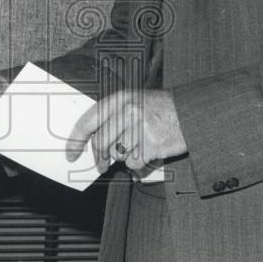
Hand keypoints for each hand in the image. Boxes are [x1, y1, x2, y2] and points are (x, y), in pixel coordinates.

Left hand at [65, 89, 185, 173]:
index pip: (89, 119)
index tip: (70, 153)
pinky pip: (134, 163)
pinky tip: (149, 152)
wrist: (191, 113)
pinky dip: (139, 164)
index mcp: (121, 98)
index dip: (76, 139)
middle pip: (101, 142)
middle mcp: (129, 110)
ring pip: (118, 154)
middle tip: (101, 165)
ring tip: (139, 145)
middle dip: (99, 157)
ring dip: (125, 156)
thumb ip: (113, 117)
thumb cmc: (162, 109)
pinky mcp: (152, 144)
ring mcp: (141, 127)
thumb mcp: (135, 102)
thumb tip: (92, 142)